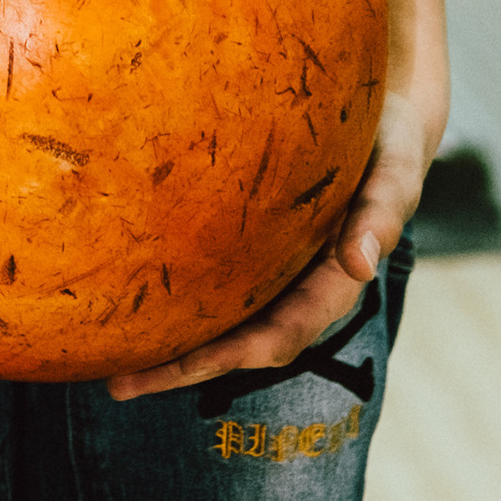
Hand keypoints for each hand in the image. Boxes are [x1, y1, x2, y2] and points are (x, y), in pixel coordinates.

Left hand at [104, 80, 438, 400]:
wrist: (386, 116)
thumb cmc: (391, 143)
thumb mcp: (394, 172)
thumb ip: (381, 214)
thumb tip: (360, 264)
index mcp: (333, 284)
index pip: (276, 336)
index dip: (227, 357)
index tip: (179, 371)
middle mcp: (299, 289)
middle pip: (236, 344)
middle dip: (180, 368)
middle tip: (115, 384)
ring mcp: (276, 272)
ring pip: (220, 321)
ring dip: (170, 346)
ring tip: (107, 362)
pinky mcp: (256, 247)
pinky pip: (214, 283)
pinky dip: (179, 302)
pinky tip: (132, 300)